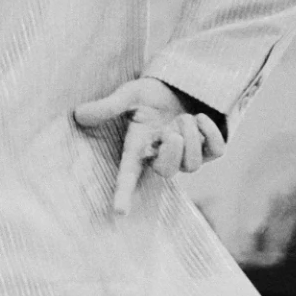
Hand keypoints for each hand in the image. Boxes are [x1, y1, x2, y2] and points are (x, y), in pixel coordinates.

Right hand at [73, 77, 224, 216]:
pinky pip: (217, 151)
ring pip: (193, 164)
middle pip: (167, 172)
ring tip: (184, 117)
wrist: (182, 84)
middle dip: (172, 149)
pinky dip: (210, 132)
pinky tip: (201, 117)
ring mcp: (187, 157)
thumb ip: (108, 106)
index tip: (119, 211)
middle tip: (170, 128)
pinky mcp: (209, 150)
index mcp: (138, 150)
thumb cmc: (152, 93)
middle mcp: (161, 159)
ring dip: (191, 136)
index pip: (127, 176)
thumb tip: (78, 114)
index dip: (123, 193)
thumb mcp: (129, 95)